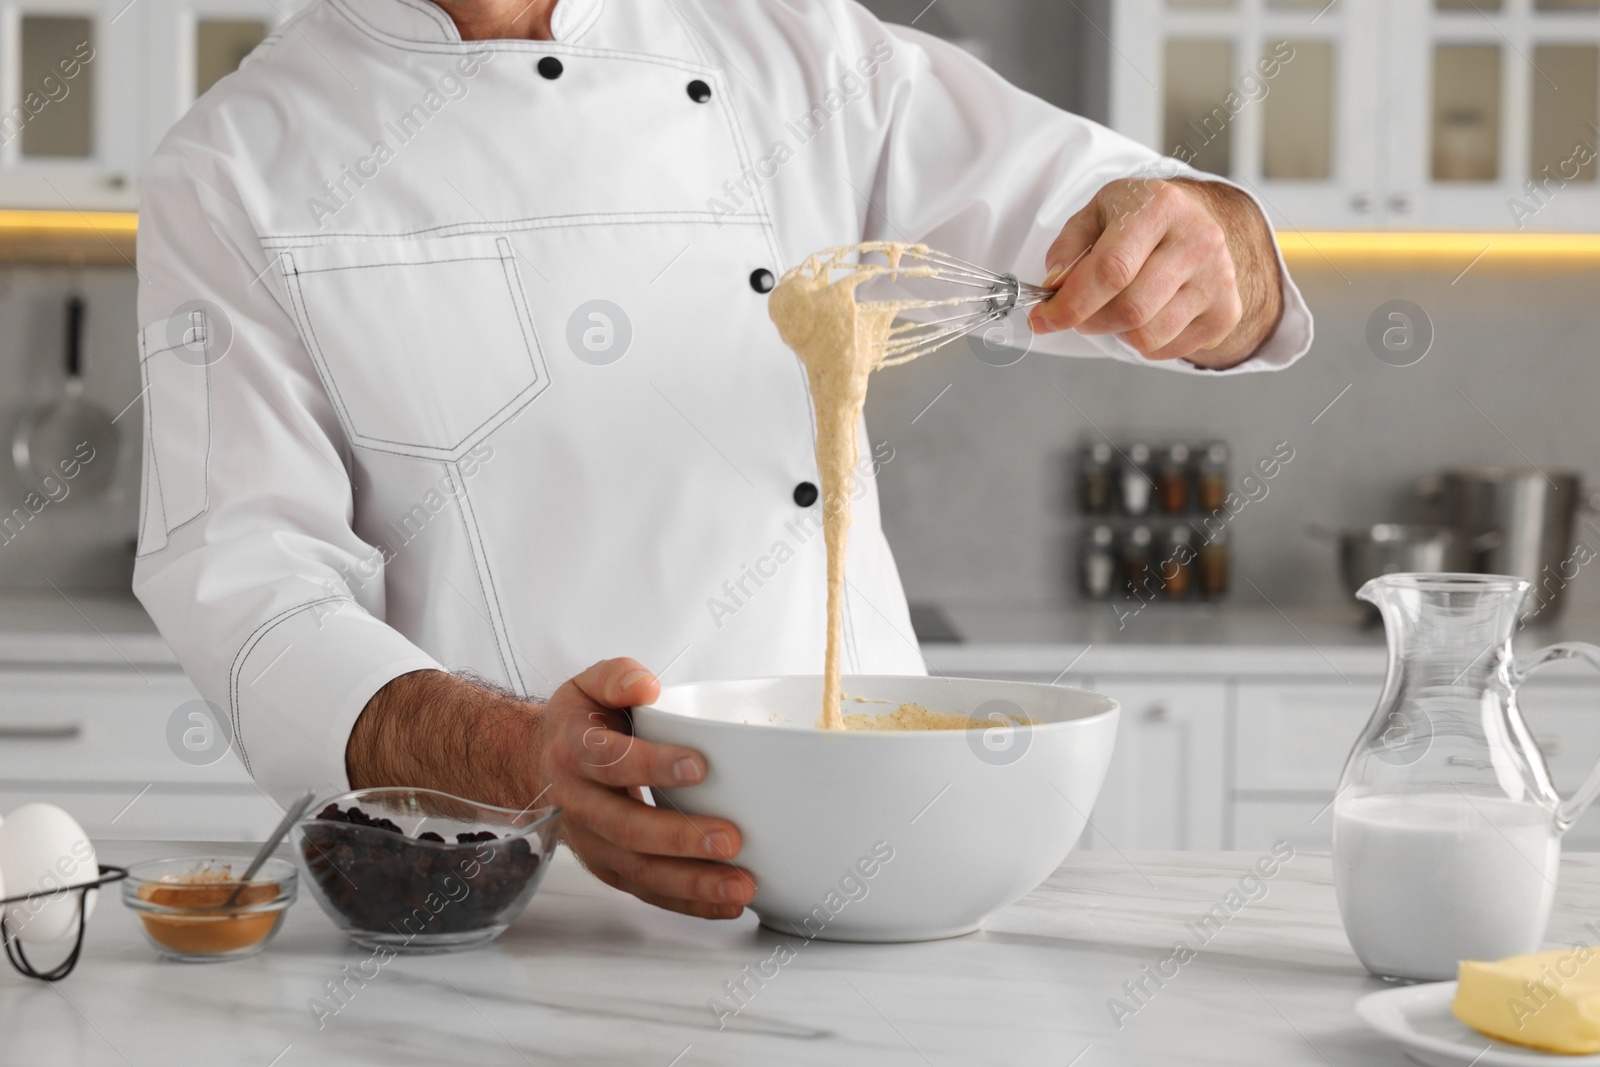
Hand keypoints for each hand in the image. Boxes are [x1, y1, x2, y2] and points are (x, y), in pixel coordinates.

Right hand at [539, 658, 755, 919]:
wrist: (543, 763)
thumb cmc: (581, 723)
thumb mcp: (589, 684)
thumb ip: (618, 677)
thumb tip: (646, 686)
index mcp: (574, 751)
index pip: (609, 760)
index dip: (652, 765)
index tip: (699, 766)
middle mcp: (577, 802)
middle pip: (625, 827)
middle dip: (679, 837)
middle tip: (729, 838)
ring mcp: (592, 841)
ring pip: (638, 869)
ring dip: (691, 881)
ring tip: (741, 884)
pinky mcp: (609, 867)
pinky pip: (647, 891)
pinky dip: (688, 902)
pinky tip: (727, 902)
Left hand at [1028, 177, 1282, 369]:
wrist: (1192, 220)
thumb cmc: (1137, 220)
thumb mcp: (1096, 214)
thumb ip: (1069, 247)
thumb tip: (1056, 285)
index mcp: (1161, 207)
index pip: (1112, 270)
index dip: (1071, 303)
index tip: (1042, 318)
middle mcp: (1198, 240)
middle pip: (1130, 310)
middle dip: (1089, 321)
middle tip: (1077, 313)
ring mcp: (1218, 278)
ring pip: (1148, 336)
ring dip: (1116, 332)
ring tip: (1115, 307)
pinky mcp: (1227, 311)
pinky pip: (1168, 350)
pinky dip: (1143, 342)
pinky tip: (1145, 313)